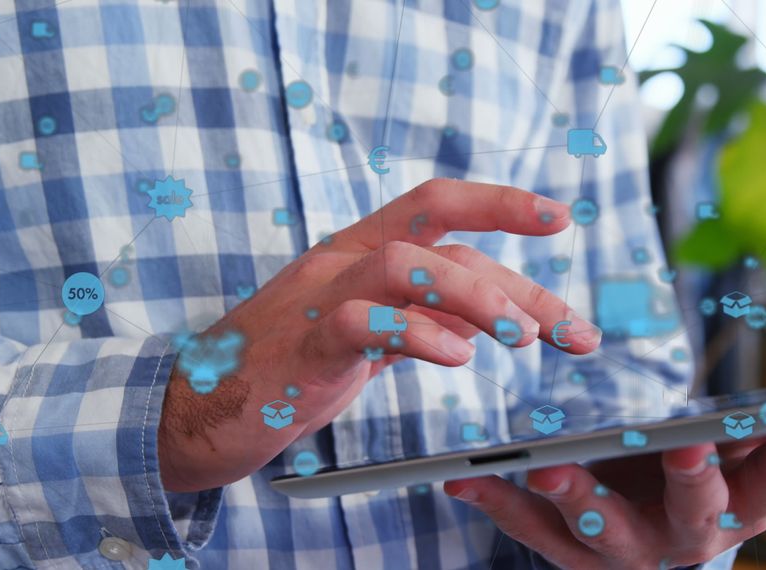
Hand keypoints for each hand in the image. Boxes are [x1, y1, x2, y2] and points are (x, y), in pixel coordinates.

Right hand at [158, 180, 600, 491]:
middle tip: (567, 331)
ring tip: (520, 339)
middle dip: (516, 281)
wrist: (199, 407)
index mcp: (360, 251)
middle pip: (441, 239)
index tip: (559, 218)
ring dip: (476, 298)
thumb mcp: (372, 335)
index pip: (438, 207)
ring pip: (406, 264)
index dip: (501, 203)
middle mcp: (342, 260)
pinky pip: (364, 322)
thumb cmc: (292, 366)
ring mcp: (318, 297)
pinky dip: (419, 335)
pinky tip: (456, 356)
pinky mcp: (302, 343)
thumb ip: (425, 314)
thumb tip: (494, 314)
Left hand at [445, 402, 765, 568]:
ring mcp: (622, 550)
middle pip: (694, 514)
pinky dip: (497, 503)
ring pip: (600, 530)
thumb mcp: (765, 464)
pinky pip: (528, 531)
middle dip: (692, 481)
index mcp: (739, 510)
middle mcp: (683, 539)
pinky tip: (465, 475)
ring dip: (574, 500)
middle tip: (684, 446)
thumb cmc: (710, 484)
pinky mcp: (565, 551)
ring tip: (546, 467)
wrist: (649, 543)